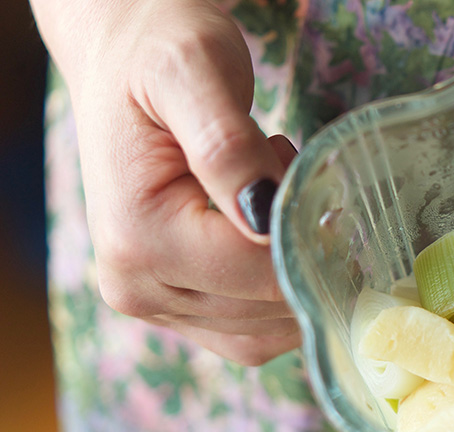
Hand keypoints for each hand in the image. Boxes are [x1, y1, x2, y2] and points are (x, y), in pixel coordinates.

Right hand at [44, 0, 298, 364]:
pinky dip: (280, 291)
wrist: (124, 61)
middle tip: (283, 169)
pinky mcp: (176, 310)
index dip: (306, 231)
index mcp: (138, 239)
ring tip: (267, 190)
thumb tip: (263, 215)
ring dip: (293, 270)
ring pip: (267, 330)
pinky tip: (266, 230)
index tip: (295, 165)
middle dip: (300, 248)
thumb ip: (227, 146)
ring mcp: (155, 306)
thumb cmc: (157, 55)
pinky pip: (253, 333)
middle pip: (268, 307)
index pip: (262, 273)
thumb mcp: (192, 73)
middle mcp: (137, 287)